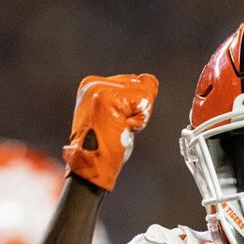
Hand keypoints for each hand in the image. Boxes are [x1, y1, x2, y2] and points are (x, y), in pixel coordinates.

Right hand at [62, 73, 158, 190]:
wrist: (91, 163)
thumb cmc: (104, 144)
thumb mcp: (116, 116)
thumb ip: (131, 96)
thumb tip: (152, 80)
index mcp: (92, 85)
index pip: (134, 82)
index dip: (134, 107)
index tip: (115, 121)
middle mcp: (94, 83)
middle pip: (141, 84)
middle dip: (138, 109)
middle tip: (118, 126)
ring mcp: (100, 88)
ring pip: (144, 92)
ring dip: (139, 116)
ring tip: (120, 127)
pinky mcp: (108, 97)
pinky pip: (144, 102)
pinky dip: (140, 121)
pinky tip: (123, 128)